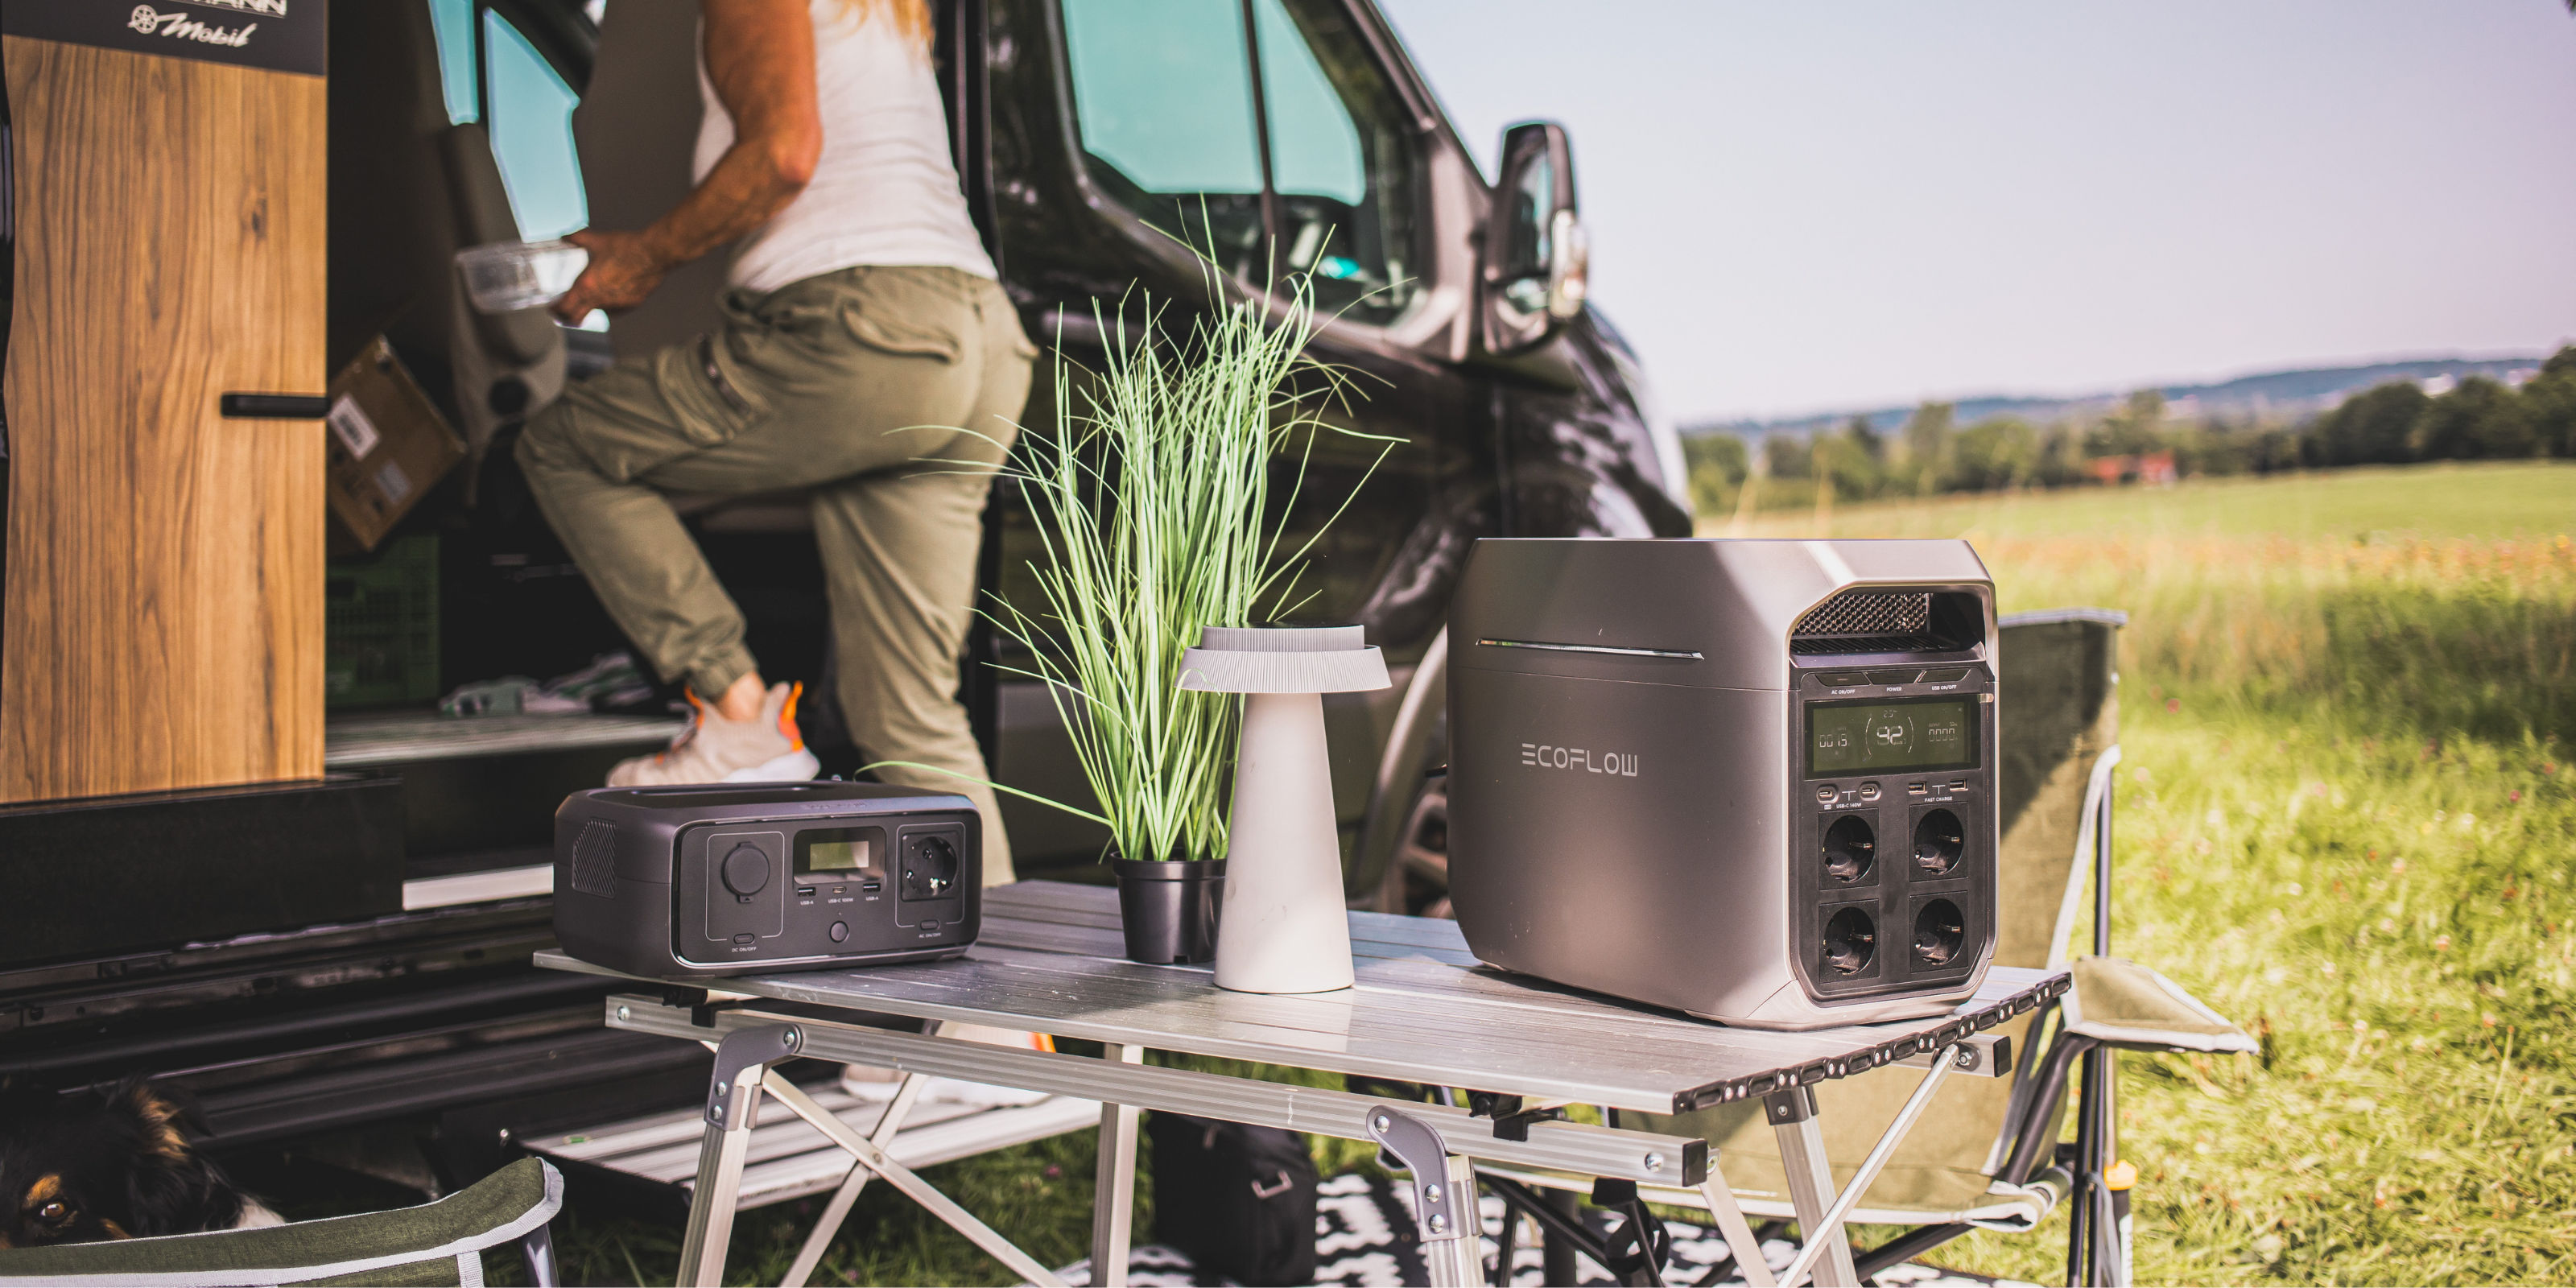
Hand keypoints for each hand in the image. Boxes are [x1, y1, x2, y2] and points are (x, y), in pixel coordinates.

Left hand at [551, 228, 670, 321]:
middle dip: (567, 317)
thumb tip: (565, 236)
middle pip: (576, 319)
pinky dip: (610, 303)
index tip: (552, 308)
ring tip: (594, 292)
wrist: (654, 253)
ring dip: (591, 306)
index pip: (564, 309)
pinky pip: (616, 309)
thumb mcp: (598, 240)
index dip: (555, 311)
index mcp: (587, 286)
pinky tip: (614, 289)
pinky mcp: (632, 304)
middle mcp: (600, 300)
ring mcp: (617, 305)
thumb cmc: (626, 247)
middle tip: (564, 311)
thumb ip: (578, 238)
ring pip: (598, 312)